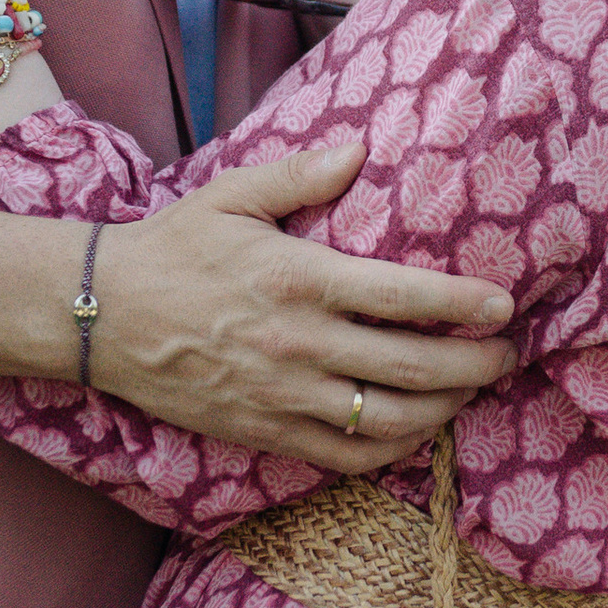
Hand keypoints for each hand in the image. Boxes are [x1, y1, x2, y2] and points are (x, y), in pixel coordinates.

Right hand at [91, 140, 516, 461]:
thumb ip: (301, 174)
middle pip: (412, 367)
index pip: (403, 296)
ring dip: (444, 411)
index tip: (502, 306)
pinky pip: (346, 456)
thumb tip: (360, 151)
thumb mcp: (232, 195)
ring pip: (389, 421)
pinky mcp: (265, 432)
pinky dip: (393, 449)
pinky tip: (415, 430)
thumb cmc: (172, 248)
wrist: (102, 315)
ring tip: (470, 392)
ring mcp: (283, 396)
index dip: (463, 304)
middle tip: (505, 354)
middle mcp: (298, 343)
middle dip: (475, 365)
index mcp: (298, 278)